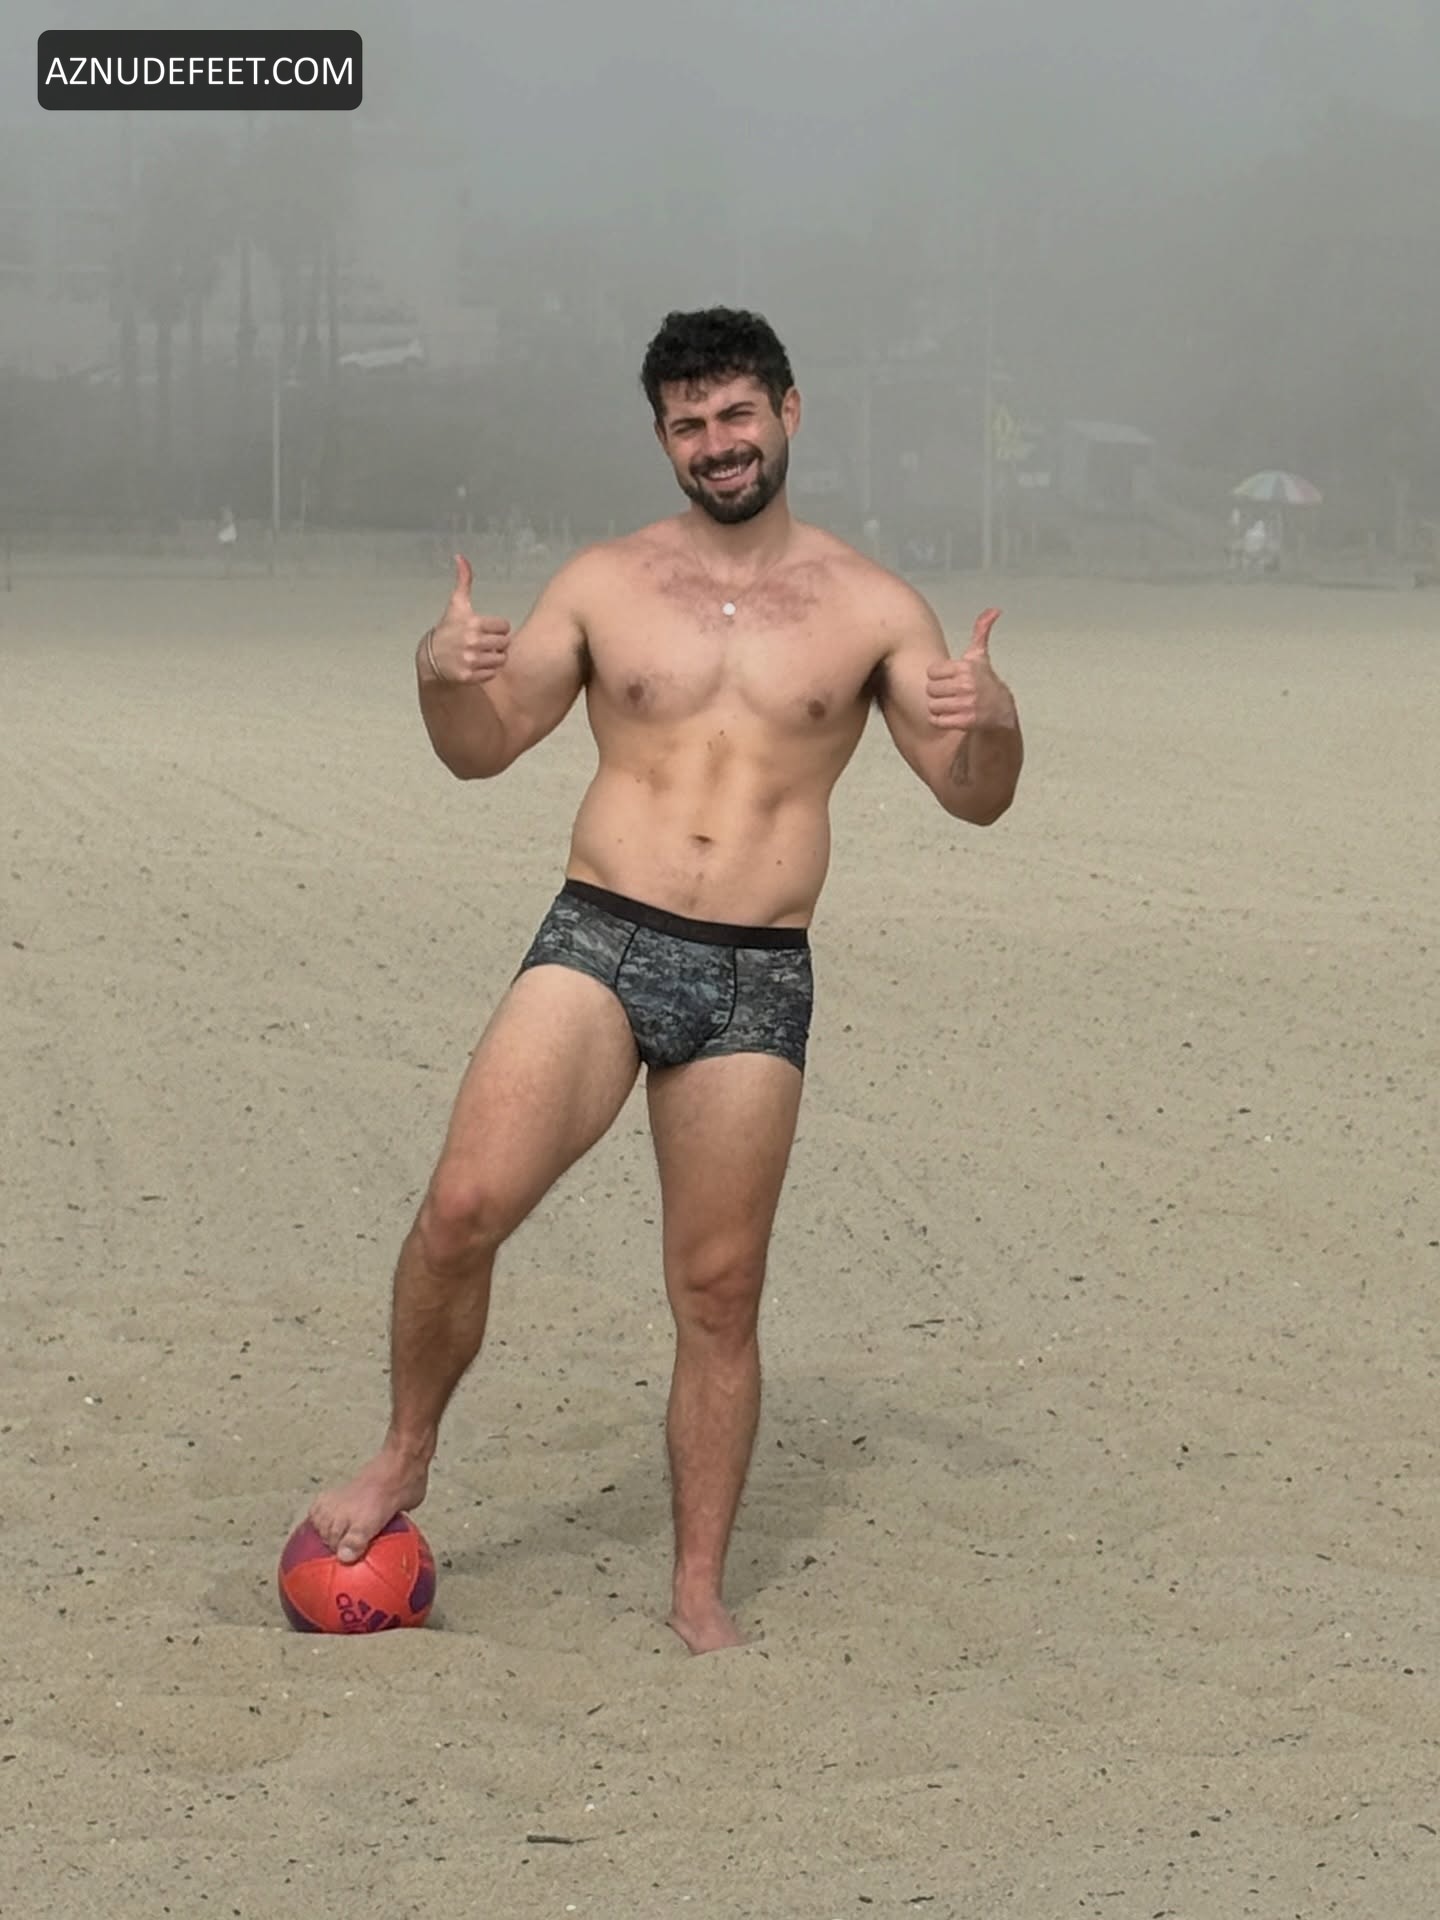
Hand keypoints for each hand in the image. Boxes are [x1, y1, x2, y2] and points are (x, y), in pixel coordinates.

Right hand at [427, 554, 511, 683]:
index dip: (497, 627)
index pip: (505, 626)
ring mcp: (471, 660)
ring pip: (501, 660)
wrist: (431, 657)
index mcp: (473, 623)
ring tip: (482, 653)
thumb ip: (464, 581)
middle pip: (505, 643)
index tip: (486, 628)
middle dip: (497, 643)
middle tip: (485, 642)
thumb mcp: (456, 604)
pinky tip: (476, 664)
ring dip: (495, 657)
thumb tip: (461, 557)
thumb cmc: (448, 629)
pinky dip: (487, 671)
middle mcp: (473, 642)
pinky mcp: (469, 676)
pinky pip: (492, 673)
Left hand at [926, 608, 1016, 731]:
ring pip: (932, 705)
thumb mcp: (980, 656)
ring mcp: (966, 704)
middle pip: (930, 689)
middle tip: (950, 693)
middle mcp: (966, 685)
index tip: (950, 679)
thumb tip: (994, 610)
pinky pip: (937, 720)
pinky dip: (940, 720)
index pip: (931, 672)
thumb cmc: (985, 681)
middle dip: (938, 692)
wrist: (1001, 709)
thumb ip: (981, 631)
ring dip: (938, 707)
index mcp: (965, 667)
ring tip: (951, 704)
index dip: (938, 676)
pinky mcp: (965, 721)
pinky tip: (950, 716)